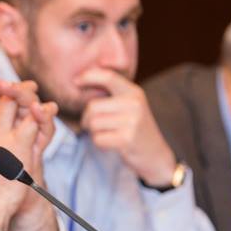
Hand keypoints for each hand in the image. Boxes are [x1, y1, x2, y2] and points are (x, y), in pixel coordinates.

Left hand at [76, 68, 177, 185]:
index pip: (108, 77)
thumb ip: (112, 94)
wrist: (155, 155)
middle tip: (94, 126)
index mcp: (134, 92)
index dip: (88, 76)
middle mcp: (134, 104)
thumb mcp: (130, 106)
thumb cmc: (136, 129)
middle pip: (93, 106)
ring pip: (93, 123)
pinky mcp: (127, 139)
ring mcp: (132, 121)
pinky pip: (98, 139)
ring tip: (107, 134)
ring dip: (94, 132)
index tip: (75, 81)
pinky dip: (100, 143)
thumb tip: (79, 80)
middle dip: (87, 118)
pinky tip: (111, 143)